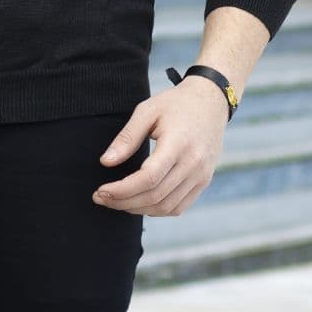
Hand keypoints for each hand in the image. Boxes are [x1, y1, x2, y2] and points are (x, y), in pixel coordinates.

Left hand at [92, 75, 228, 215]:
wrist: (210, 102)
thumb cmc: (175, 104)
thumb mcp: (148, 110)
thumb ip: (127, 137)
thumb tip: (105, 162)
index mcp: (178, 143)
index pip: (149, 178)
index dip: (122, 189)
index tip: (101, 191)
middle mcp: (193, 163)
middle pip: (155, 195)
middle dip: (124, 202)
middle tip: (101, 198)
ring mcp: (201, 175)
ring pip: (166, 206)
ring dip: (138, 209)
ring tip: (116, 201)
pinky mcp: (203, 181)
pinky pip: (178, 207)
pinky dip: (157, 210)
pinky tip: (139, 202)